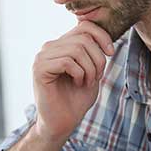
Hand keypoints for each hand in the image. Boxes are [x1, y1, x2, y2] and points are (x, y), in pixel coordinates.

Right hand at [31, 21, 114, 141]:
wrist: (62, 123)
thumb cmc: (76, 99)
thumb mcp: (92, 72)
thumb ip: (94, 52)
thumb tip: (104, 36)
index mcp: (61, 45)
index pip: (84, 26)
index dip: (102, 36)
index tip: (111, 53)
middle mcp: (49, 47)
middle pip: (83, 37)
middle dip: (98, 58)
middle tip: (97, 77)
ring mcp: (42, 57)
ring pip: (77, 49)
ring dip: (90, 68)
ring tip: (87, 82)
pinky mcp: (39, 69)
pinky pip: (67, 61)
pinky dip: (79, 74)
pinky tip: (77, 84)